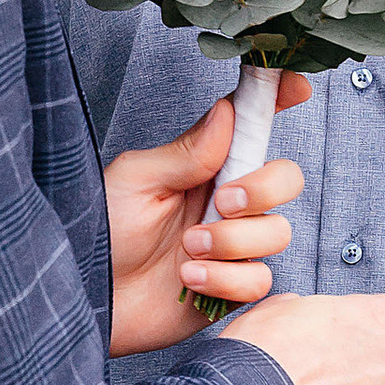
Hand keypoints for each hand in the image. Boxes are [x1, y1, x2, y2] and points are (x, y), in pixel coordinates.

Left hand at [104, 81, 309, 356]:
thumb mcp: (136, 180)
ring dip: (232, 241)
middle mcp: (225, 203)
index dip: (278, 102)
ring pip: (277, 232)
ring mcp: (232, 246)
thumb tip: (228, 112)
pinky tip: (189, 278)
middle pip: (286, 179)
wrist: (88, 297)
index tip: (296, 87)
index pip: (252, 128)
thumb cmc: (101, 234)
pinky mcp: (232, 288)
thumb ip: (187, 151)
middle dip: (263, 189)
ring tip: (188, 247)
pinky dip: (224, 278)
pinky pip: (259, 279)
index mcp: (203, 167)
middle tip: (221, 202)